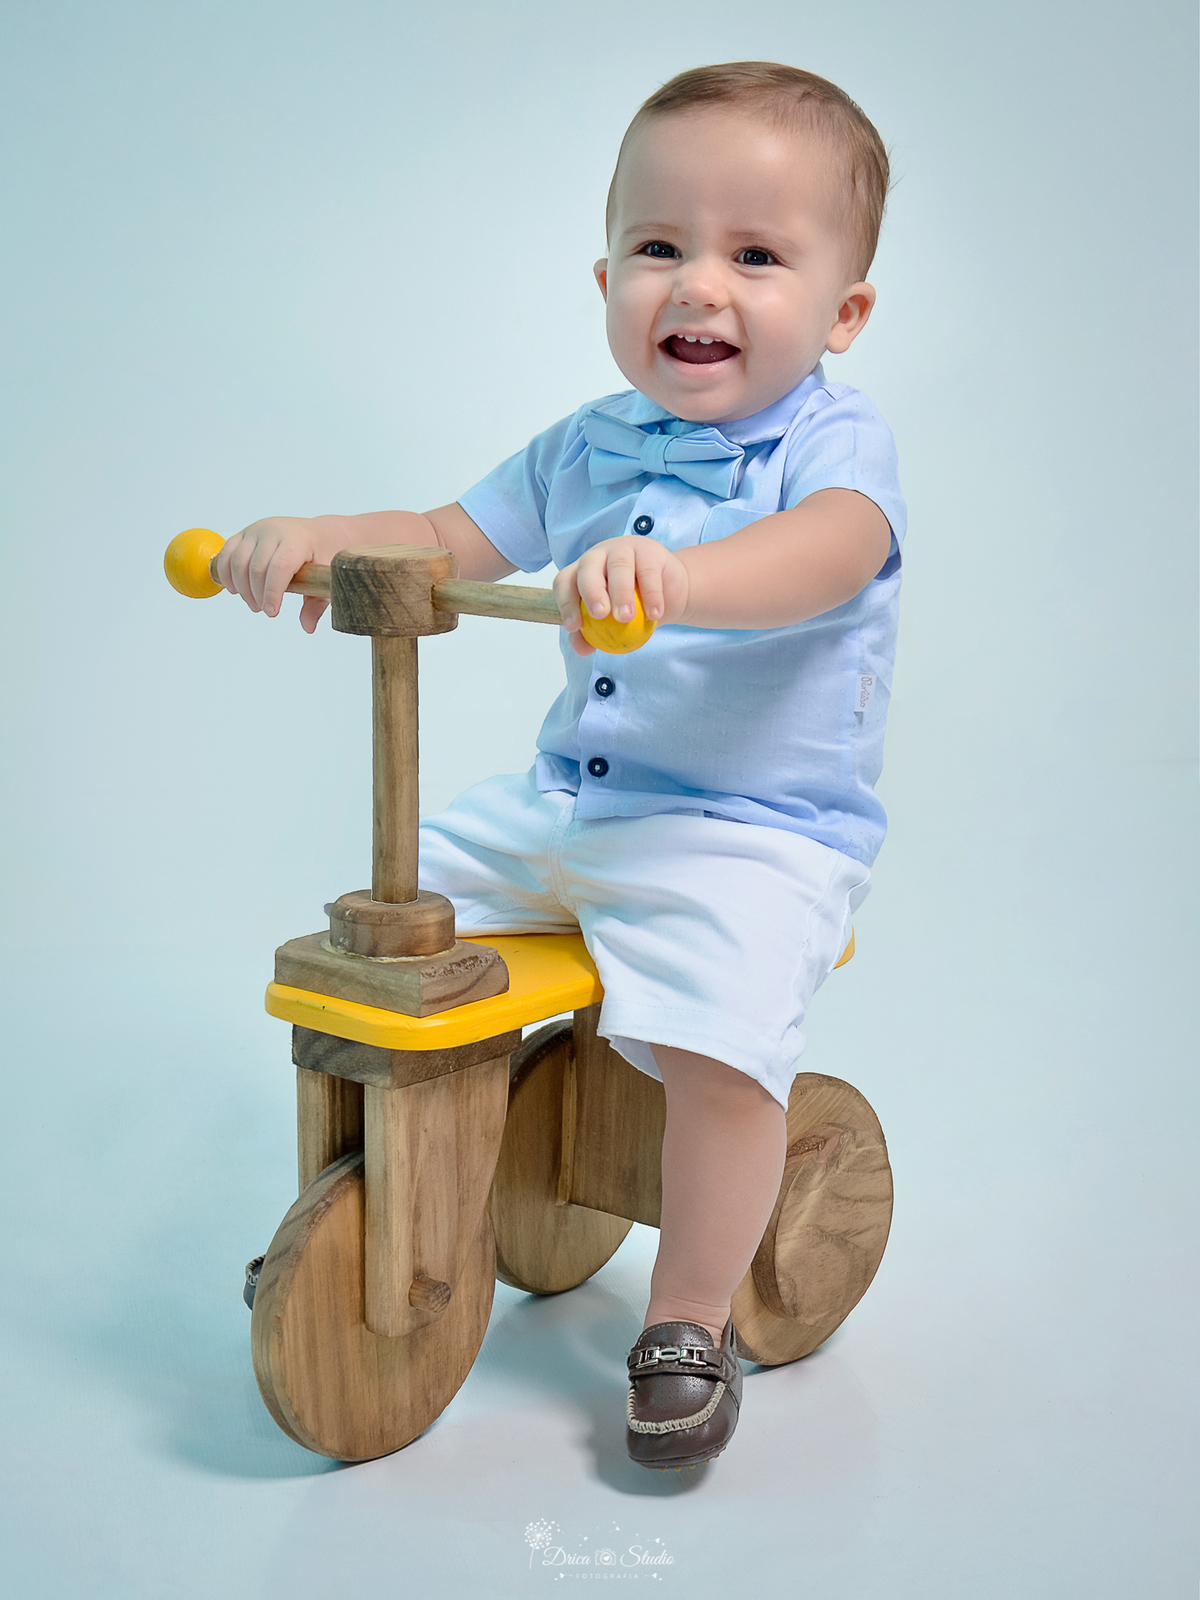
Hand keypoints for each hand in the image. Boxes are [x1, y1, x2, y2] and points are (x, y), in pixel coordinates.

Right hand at [215, 515, 345, 632]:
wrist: (319, 534)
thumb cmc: (323, 554)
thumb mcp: (325, 578)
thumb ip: (316, 604)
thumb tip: (307, 627)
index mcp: (297, 540)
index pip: (279, 567)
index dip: (272, 592)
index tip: (272, 612)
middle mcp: (275, 531)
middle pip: (256, 567)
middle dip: (257, 594)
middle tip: (263, 609)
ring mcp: (257, 530)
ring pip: (238, 560)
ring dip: (241, 587)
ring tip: (252, 602)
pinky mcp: (245, 533)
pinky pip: (227, 552)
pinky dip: (226, 572)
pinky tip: (234, 588)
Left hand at [553, 535, 688, 656]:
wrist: (668, 593)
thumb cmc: (633, 605)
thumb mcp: (611, 622)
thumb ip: (592, 634)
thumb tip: (583, 650)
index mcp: (582, 571)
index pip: (565, 581)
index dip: (565, 602)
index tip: (574, 627)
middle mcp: (599, 555)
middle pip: (588, 567)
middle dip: (591, 591)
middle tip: (599, 615)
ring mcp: (624, 549)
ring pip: (619, 565)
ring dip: (621, 592)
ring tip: (626, 618)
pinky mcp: (650, 551)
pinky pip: (649, 571)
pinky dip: (652, 594)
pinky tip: (654, 615)